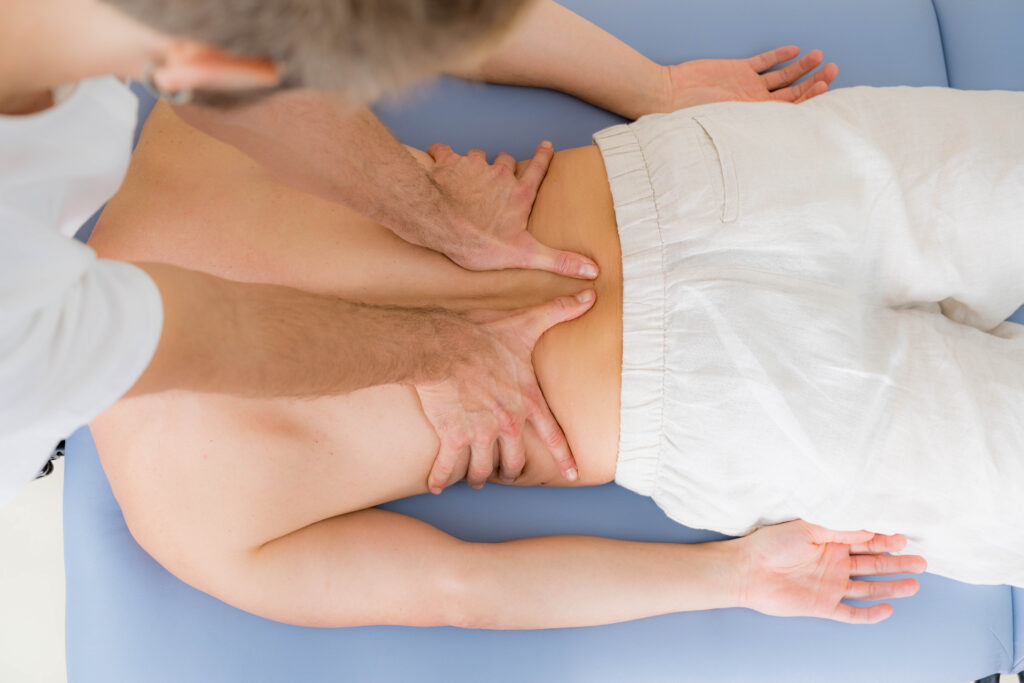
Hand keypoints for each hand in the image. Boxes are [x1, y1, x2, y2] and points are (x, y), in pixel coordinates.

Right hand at [416, 289, 595, 493]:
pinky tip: (435, 486)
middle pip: (515, 461)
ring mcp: (480, 433)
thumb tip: (589, 296)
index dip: (564, 457)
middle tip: (508, 474)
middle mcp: (507, 423)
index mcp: (527, 401)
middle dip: (512, 470)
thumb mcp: (526, 323)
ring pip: (484, 469)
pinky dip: (439, 479)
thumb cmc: (484, 336)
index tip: (572, 474)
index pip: (553, 436)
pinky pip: (446, 466)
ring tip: (475, 480)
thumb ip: (559, 312)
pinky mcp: (453, 436)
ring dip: (479, 477)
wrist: (444, 347)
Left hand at [423, 141, 598, 278]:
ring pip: (477, 155)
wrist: (440, 223)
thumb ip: (559, 261)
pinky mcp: (448, 163)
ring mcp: (473, 165)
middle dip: (504, 166)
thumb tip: (592, 270)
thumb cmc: (480, 242)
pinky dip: (441, 155)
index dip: (543, 157)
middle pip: (506, 161)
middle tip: (499, 175)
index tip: (546, 145)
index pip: (537, 170)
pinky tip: (437, 162)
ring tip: (467, 177)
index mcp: (519, 194)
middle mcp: (500, 174)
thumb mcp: (525, 256)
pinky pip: (444, 151)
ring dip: (474, 163)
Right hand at [655, 46, 837, 113]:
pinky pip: (763, 62)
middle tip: (832, 69)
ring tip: (818, 56)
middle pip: (793, 92)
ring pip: (782, 76)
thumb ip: (750, 125)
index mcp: (754, 119)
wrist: (668, 94)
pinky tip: (795, 50)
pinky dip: (778, 56)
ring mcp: (748, 86)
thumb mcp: (723, 124)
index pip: (791, 110)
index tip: (825, 87)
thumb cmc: (690, 116)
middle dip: (814, 80)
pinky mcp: (738, 70)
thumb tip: (779, 138)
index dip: (809, 98)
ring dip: (801, 67)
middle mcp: (755, 104)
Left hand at [737, 520, 925, 623]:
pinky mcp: (823, 606)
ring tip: (915, 584)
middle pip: (872, 564)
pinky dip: (870, 614)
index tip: (903, 538)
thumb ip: (838, 528)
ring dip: (891, 587)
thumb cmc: (771, 543)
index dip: (884, 541)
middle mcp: (833, 563)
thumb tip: (868, 526)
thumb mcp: (807, 527)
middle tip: (921, 562)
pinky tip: (888, 610)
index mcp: (830, 541)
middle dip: (897, 563)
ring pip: (868, 587)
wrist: (746, 570)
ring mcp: (830, 585)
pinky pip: (851, 613)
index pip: (864, 540)